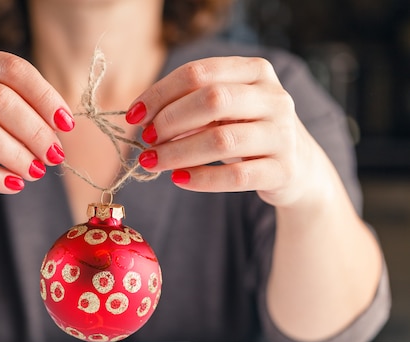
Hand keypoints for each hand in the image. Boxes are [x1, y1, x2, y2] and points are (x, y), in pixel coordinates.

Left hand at [127, 56, 326, 207]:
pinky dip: (201, 179)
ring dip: (178, 153)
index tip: (134, 115)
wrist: (297, 166)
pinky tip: (178, 179)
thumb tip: (141, 118)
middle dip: (170, 120)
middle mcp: (274, 98)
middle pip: (212, 100)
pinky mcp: (283, 170)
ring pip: (222, 140)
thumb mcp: (225, 109)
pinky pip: (236, 176)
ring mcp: (282, 134)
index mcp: (255, 72)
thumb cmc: (247, 130)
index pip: (199, 72)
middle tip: (146, 139)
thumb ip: (189, 105)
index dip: (160, 93)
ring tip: (152, 162)